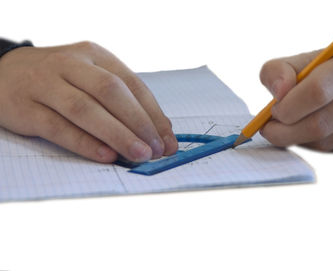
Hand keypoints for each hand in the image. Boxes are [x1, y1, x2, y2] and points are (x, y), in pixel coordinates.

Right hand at [0, 41, 177, 161]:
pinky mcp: (26, 108)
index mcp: (94, 54)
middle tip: (157, 149)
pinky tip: (106, 155)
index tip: (168, 138)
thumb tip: (157, 131)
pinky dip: (85, 143)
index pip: (131, 83)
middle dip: (139, 123)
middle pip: (111, 92)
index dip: (153, 113)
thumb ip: (121, 100)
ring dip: (117, 134)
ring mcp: (45, 84)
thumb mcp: (90, 77)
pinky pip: (58, 127)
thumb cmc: (59, 80)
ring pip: (86, 109)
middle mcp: (71, 64)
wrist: (3, 73)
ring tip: (140, 155)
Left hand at [259, 37, 332, 151]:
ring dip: (298, 139)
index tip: (272, 110)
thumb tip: (277, 95)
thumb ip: (278, 70)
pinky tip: (311, 131)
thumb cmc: (330, 68)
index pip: (317, 92)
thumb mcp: (304, 59)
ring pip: (326, 142)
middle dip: (285, 132)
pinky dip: (314, 144)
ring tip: (290, 127)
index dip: (288, 107)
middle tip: (270, 129)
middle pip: (320, 124)